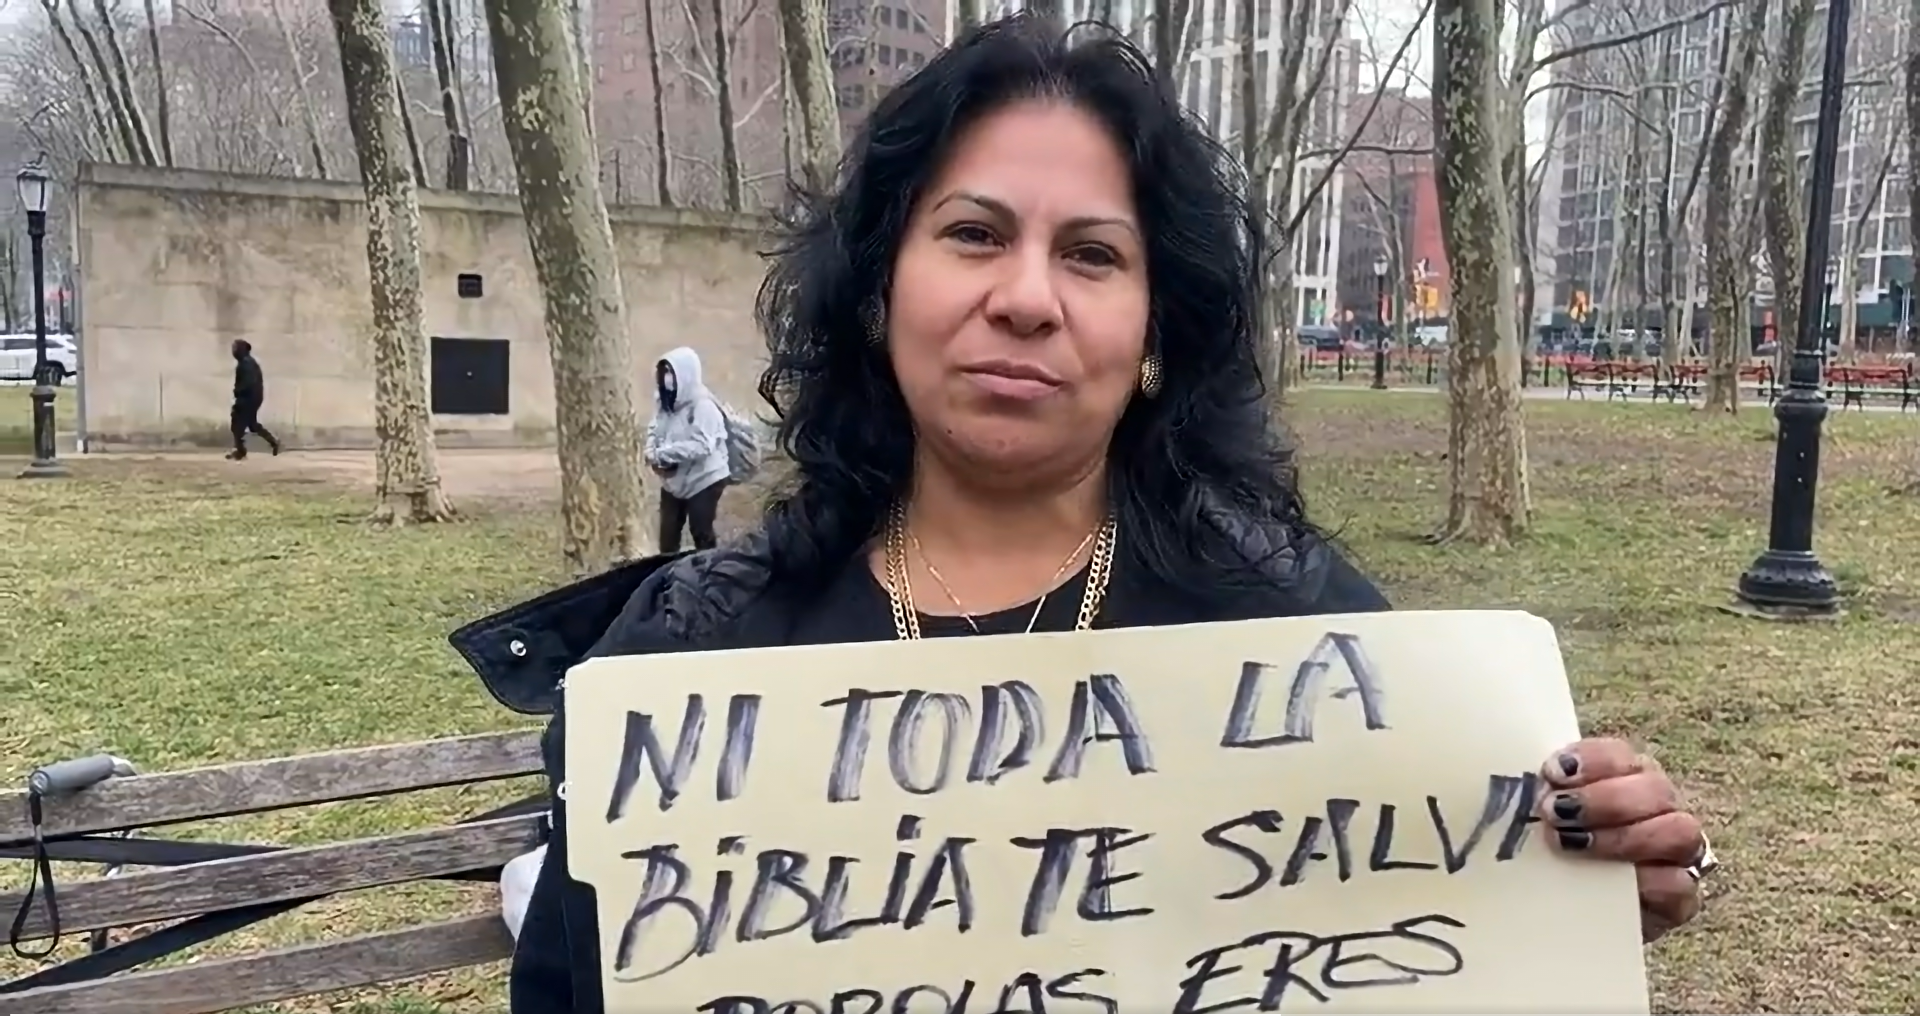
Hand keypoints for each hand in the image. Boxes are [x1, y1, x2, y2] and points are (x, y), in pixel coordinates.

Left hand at [1537, 738, 1708, 943]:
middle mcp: (1659, 808)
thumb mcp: (1539, 819)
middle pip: (1656, 788)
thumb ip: (1538, 796)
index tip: (1552, 772)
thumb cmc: (1549, 855)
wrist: (1567, 914)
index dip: (1591, 760)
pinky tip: (1608, 883)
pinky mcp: (1681, 898)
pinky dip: (1646, 882)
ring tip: (1572, 845)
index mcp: (1625, 777)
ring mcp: (1678, 853)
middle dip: (1604, 799)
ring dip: (1624, 837)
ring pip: (1679, 831)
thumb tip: (1514, 787)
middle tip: (1555, 812)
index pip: (1621, 755)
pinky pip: (1680, 885)